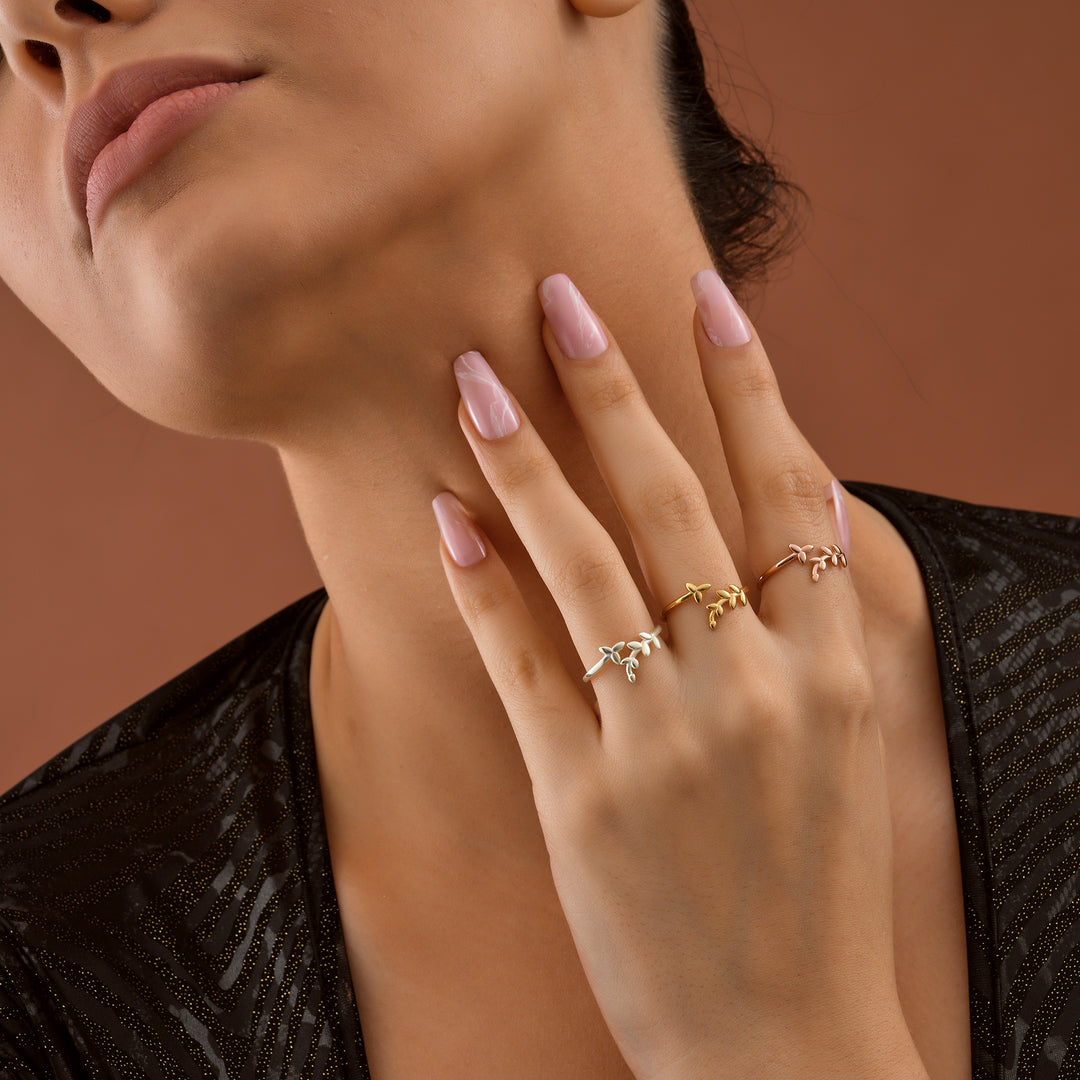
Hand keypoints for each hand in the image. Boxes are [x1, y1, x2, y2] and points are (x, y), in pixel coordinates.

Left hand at [432, 271, 926, 1079]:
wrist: (790, 1045)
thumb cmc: (815, 886)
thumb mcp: (848, 747)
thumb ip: (816, 629)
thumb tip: (802, 506)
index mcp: (835, 667)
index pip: (789, 489)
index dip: (747, 385)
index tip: (707, 296)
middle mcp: (756, 685)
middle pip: (674, 501)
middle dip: (613, 388)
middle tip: (555, 297)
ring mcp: (666, 741)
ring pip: (586, 563)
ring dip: (525, 460)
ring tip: (471, 379)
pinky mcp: (585, 800)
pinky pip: (526, 665)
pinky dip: (485, 585)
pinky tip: (447, 515)